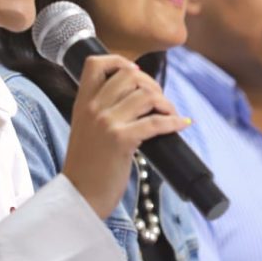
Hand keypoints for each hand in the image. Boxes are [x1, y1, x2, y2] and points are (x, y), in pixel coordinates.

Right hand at [62, 54, 189, 218]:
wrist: (80, 197)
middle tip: (159, 102)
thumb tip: (138, 96)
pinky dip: (174, 121)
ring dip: (165, 103)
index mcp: (82, 103)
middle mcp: (93, 108)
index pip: (96, 63)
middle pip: (129, 75)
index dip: (121, 62)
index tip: (137, 76)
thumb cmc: (87, 167)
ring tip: (170, 115)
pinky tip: (182, 125)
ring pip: (146, 95)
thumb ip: (102, 111)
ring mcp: (106, 123)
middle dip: (152, 84)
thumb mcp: (86, 130)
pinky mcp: (121, 140)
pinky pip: (155, 122)